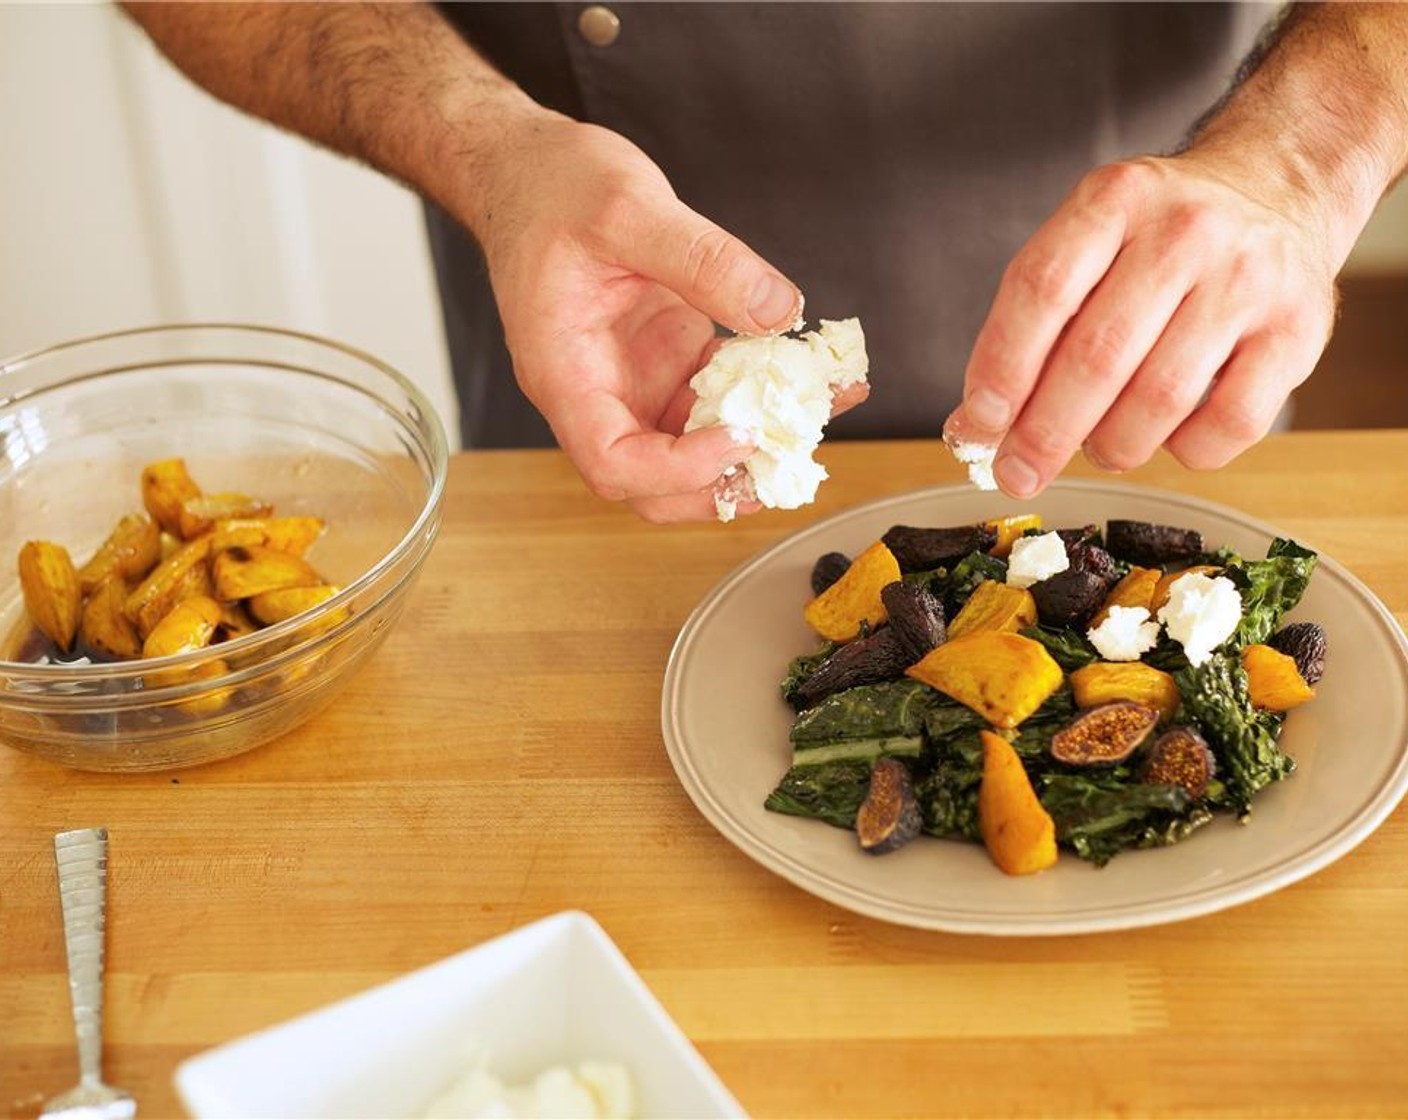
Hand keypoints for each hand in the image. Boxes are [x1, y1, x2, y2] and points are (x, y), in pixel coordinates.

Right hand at [462, 110, 861, 521]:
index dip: (678, 470)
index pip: (614, 463)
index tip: (738, 435)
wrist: (531, 168)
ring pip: (696, 447)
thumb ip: (702, 259)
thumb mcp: (627, 208)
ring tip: (828, 400)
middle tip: (794, 449)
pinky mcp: (667, 360)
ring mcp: (635, 381)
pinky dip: (766, 392)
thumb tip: (777, 310)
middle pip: (655, 484)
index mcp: (565, 373)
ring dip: (762, 438)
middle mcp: (598, 392)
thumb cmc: (550, 188)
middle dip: (726, 482)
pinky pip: (720, 398)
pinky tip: (818, 370)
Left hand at [944, 153, 1339, 497]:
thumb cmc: (1158, 238)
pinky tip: (1166, 439)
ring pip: (1160, 398)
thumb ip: (1028, 328)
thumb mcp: (1086, 248)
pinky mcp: (1299, 330)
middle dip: (1043, 432)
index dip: (1001, 367)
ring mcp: (1249, 279)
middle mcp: (1186, 231)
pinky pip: (1229, 425)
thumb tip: (973, 427)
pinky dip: (1183, 452)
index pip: (1042, 289)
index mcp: (1115, 199)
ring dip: (1111, 446)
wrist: (1276, 190)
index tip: (977, 423)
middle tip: (1016, 473)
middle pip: (1097, 355)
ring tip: (1097, 447)